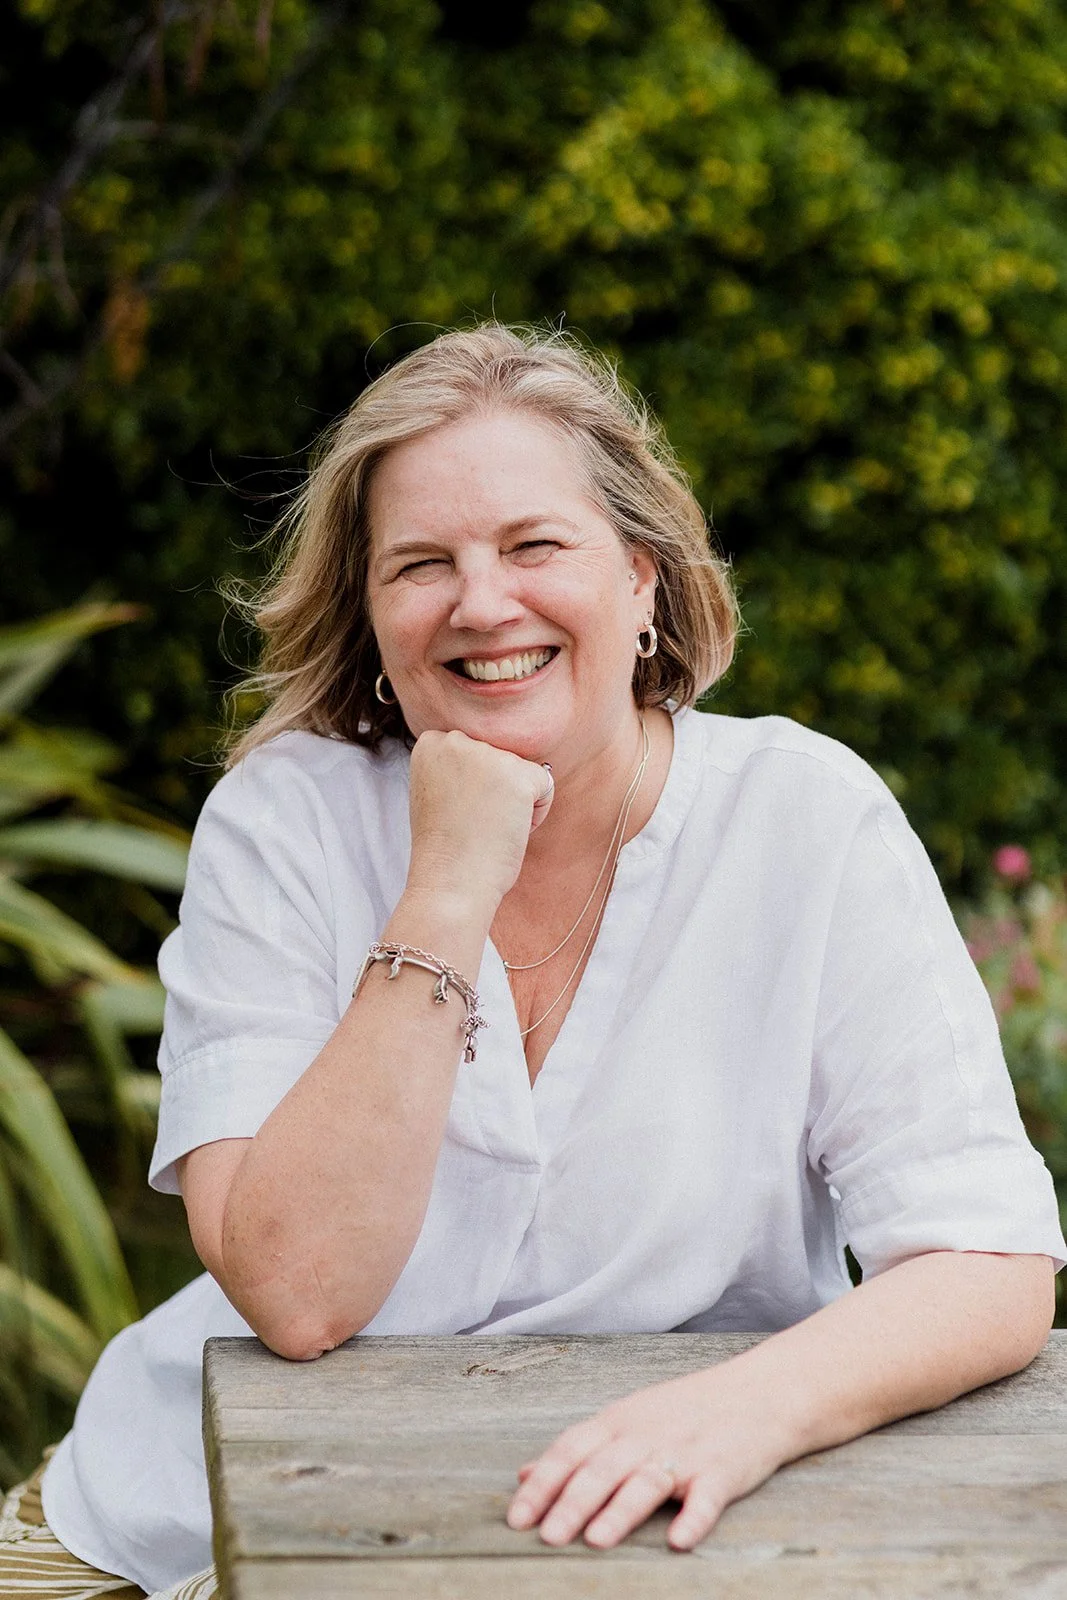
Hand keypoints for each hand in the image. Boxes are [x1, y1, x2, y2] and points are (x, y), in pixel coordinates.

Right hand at [406, 729, 554, 911]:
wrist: (449, 884)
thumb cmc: (446, 848)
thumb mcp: (438, 791)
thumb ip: (459, 766)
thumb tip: (501, 759)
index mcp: (431, 742)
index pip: (474, 751)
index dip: (471, 787)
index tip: (454, 812)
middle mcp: (456, 740)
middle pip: (499, 757)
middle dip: (494, 790)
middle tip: (470, 823)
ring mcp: (487, 755)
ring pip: (521, 771)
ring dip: (515, 802)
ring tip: (486, 829)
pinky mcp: (518, 775)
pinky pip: (545, 785)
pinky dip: (536, 813)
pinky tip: (508, 831)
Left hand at [505, 1367, 787, 1551]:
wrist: (758, 1392)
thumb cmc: (685, 1411)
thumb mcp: (626, 1419)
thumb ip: (578, 1449)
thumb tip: (525, 1474)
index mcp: (618, 1422)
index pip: (571, 1450)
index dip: (543, 1484)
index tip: (516, 1517)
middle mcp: (646, 1435)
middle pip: (602, 1468)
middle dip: (572, 1502)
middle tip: (548, 1537)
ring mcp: (685, 1452)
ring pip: (646, 1481)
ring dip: (620, 1510)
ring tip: (596, 1540)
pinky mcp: (723, 1470)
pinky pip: (707, 1496)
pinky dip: (694, 1518)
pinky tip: (679, 1540)